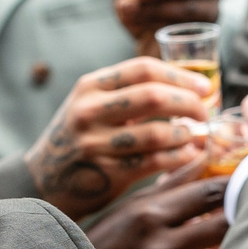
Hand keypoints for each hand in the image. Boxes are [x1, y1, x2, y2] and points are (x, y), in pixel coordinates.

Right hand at [24, 58, 216, 219]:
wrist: (43, 180)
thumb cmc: (78, 137)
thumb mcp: (91, 104)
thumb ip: (127, 91)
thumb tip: (186, 85)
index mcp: (90, 86)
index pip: (144, 68)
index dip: (180, 76)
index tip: (204, 87)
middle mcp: (89, 111)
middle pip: (154, 96)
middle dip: (189, 103)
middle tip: (205, 113)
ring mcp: (95, 143)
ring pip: (157, 133)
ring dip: (186, 134)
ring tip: (196, 135)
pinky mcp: (105, 173)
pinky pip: (153, 163)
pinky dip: (178, 158)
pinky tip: (189, 156)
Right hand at [86, 176, 229, 248]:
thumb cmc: (107, 241)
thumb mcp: (131, 206)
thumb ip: (171, 184)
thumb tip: (205, 156)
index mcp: (148, 211)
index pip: (208, 192)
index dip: (235, 186)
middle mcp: (158, 242)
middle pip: (223, 224)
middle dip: (239, 217)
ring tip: (206, 246)